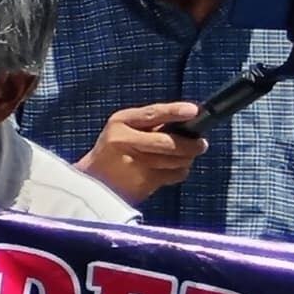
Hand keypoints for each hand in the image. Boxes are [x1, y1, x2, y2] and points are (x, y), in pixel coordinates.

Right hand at [80, 100, 207, 204]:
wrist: (93, 180)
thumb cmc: (114, 150)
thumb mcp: (123, 129)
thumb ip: (149, 124)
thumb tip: (188, 121)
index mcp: (120, 123)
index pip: (152, 114)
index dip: (174, 111)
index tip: (194, 110)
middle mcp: (125, 142)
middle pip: (168, 142)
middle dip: (191, 144)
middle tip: (201, 144)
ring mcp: (134, 164)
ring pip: (175, 160)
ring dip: (187, 158)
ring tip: (185, 156)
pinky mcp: (143, 182)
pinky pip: (174, 175)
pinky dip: (180, 172)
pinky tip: (173, 169)